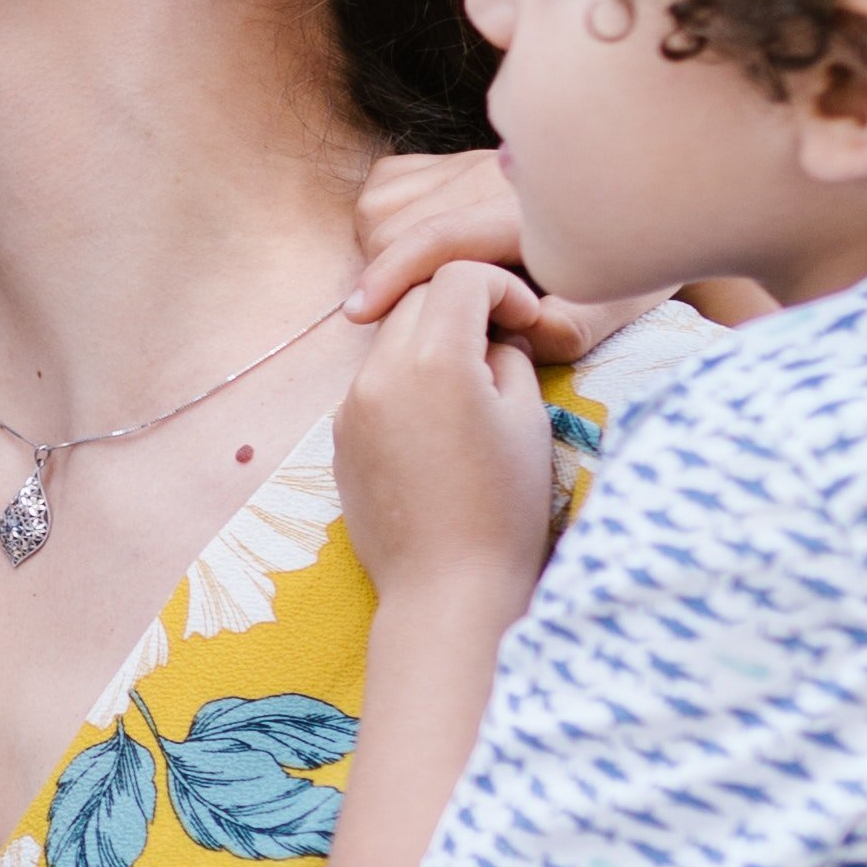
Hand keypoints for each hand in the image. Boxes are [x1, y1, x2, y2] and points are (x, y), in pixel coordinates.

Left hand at [330, 265, 567, 625]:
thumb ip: (508, 356)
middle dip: (461, 306)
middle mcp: (381, 372)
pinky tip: (437, 425)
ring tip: (469, 387)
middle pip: (417, 296)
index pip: (460, 275)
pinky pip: (373, 381)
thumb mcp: (528, 419)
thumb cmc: (505, 509)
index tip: (525, 321)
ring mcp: (351, 404)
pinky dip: (405, 379)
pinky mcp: (338, 435)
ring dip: (430, 341)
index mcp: (435, 360)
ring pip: (390, 337)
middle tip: (500, 344)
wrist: (447, 590)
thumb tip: (491, 334)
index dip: (501, 287)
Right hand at [346, 152, 622, 355]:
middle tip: (410, 313)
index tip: (359, 314)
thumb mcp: (607, 307)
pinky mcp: (454, 155)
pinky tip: (416, 245)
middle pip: (396, 222)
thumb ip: (566, 329)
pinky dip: (384, 216)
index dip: (393, 276)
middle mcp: (492, 174)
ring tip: (414, 284)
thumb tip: (517, 330)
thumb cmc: (615, 268)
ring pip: (381, 202)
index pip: (438, 237)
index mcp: (524, 214)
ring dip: (380, 247)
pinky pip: (388, 180)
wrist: (629, 204)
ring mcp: (471, 159)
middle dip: (386, 273)